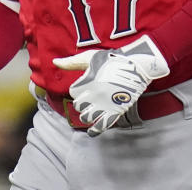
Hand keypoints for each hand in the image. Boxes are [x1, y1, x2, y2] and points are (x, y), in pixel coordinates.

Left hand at [53, 35, 169, 136]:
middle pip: (77, 106)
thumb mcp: (90, 58)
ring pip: (86, 117)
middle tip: (87, 98)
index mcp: (88, 81)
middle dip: (80, 102)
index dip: (76, 89)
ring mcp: (105, 104)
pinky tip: (91, 132)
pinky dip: (94, 131)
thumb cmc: (111, 60)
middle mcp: (95, 94)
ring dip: (85, 115)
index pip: (73, 92)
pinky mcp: (116, 111)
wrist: (136, 66)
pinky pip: (101, 126)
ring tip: (89, 111)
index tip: (83, 86)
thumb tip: (55, 61)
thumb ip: (72, 62)